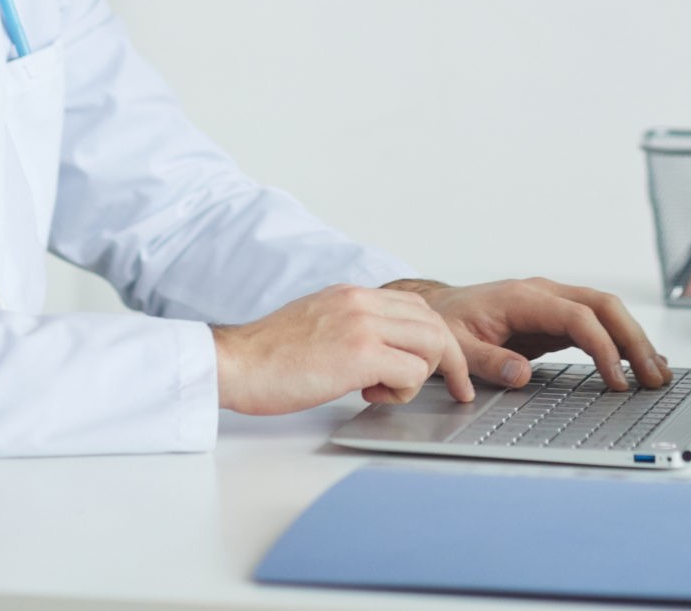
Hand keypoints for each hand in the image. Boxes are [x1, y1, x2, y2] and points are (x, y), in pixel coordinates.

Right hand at [212, 284, 472, 414]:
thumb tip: (378, 351)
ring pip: (431, 344)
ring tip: (387, 390)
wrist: (236, 363)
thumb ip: (350, 327)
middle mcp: (361, 302)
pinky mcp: (359, 354)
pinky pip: (412, 372)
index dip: (435, 338)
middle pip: (434, 322)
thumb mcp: (316, 323)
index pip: (415, 306)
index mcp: (351, 295)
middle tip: (454, 388)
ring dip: (422, 376)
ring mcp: (362, 324)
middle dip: (450, 359)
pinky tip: (370, 395)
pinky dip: (404, 390)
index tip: (445, 364)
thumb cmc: (267, 356)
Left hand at [386, 277, 671, 393]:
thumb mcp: (456, 345)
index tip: (617, 380)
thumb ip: (487, 360)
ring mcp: (553, 303)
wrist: (438, 309)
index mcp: (523, 297)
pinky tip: (638, 363)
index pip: (577, 316)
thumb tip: (521, 375)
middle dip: (633, 340)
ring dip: (634, 340)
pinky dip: (620, 342)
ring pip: (607, 312)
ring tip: (658, 374)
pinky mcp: (556, 319)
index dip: (602, 347)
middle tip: (654, 376)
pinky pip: (597, 325)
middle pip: (604, 306)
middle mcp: (544, 293)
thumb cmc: (446, 324)